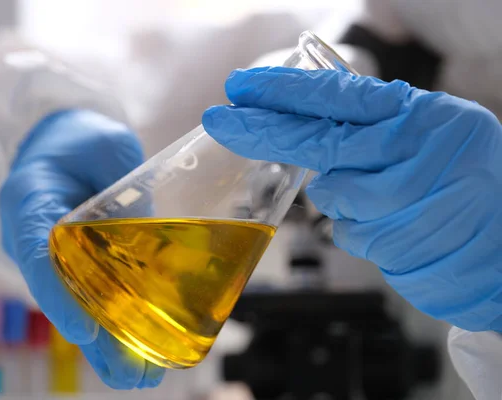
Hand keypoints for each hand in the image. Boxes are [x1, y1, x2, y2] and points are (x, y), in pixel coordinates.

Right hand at [0, 109, 164, 387]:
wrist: (60, 141)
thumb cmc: (82, 137)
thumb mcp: (110, 147)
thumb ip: (127, 189)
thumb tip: (154, 241)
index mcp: (29, 199)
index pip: (37, 254)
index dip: (60, 296)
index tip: (86, 331)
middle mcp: (31, 234)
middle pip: (58, 294)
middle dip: (94, 338)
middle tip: (130, 376)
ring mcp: (49, 252)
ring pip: (74, 303)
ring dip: (107, 342)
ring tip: (142, 377)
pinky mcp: (70, 261)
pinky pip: (87, 294)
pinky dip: (111, 322)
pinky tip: (138, 349)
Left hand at [203, 67, 501, 331]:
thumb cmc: (464, 183)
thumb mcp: (428, 135)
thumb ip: (373, 123)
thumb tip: (306, 111)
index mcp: (420, 114)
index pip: (338, 96)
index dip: (284, 92)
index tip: (241, 88)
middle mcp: (413, 150)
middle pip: (318, 140)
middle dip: (262, 130)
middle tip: (219, 119)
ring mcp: (405, 199)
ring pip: (329, 194)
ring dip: (341, 198)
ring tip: (384, 199)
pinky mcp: (394, 242)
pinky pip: (346, 231)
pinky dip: (357, 229)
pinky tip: (393, 226)